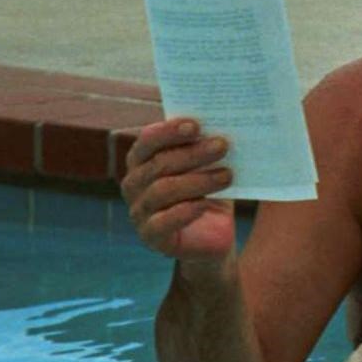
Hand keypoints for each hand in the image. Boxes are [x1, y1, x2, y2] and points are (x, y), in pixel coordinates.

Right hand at [120, 118, 235, 259]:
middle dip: (193, 153)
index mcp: (141, 160)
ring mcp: (138, 211)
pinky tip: (204, 205)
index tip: (196, 125)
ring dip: (198, 181)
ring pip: (163, 190)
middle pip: (159, 164)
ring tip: (227, 175)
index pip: (148, 141)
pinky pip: (162, 223)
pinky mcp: (150, 236)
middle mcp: (133, 183)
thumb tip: (225, 126)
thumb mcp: (208, 167)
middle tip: (222, 145)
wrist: (212, 236)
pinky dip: (183, 212)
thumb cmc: (207, 192)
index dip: (169, 132)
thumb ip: (206, 147)